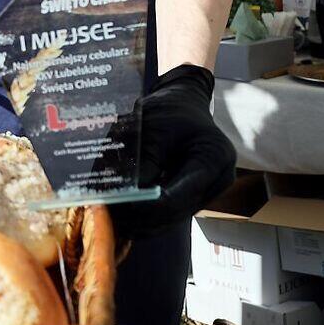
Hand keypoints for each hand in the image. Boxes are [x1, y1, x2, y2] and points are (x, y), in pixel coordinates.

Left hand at [109, 64, 235, 238]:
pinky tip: (121, 212)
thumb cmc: (168, 109)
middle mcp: (218, 180)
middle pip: (173, 213)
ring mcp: (210, 191)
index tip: (114, 207)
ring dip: (139, 221)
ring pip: (170, 219)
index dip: (143, 208)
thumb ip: (139, 164)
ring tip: (108, 217)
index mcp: (213, 158)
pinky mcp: (197, 196)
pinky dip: (146, 215)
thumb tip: (117, 197)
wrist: (183, 102)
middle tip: (105, 216)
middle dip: (138, 218)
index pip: (176, 197)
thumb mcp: (150, 130)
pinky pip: (169, 213)